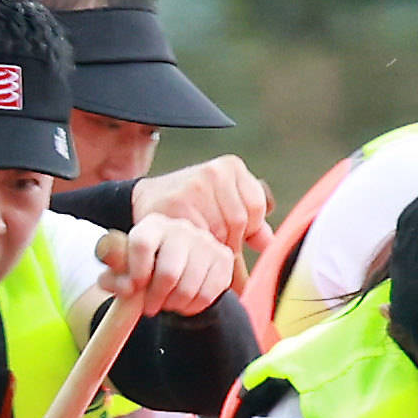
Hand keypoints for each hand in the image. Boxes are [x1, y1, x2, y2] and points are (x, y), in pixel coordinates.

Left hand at [95, 214, 236, 318]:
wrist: (180, 267)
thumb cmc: (145, 268)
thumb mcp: (123, 270)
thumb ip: (114, 276)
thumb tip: (126, 286)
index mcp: (152, 225)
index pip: (141, 244)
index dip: (136, 271)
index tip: (133, 288)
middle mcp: (181, 228)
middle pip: (168, 272)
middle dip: (155, 297)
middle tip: (149, 307)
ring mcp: (206, 242)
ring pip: (188, 288)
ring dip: (173, 305)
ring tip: (166, 304)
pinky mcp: (224, 259)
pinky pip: (207, 295)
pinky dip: (192, 307)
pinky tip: (184, 303)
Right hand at [130, 152, 270, 253]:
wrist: (146, 201)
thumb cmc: (191, 206)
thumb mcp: (222, 205)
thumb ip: (250, 222)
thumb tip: (271, 243)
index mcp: (231, 167)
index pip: (257, 207)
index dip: (247, 228)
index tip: (232, 234)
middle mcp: (215, 171)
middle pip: (240, 221)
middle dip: (231, 241)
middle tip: (216, 247)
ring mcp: (196, 186)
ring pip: (221, 231)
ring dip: (214, 247)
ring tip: (203, 248)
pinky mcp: (179, 204)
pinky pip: (201, 238)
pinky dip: (198, 250)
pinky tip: (190, 248)